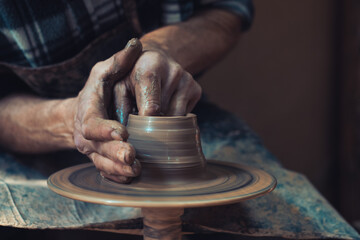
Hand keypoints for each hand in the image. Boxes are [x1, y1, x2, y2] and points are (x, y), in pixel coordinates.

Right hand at [72, 38, 142, 182]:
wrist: (87, 112)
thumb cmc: (99, 90)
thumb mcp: (105, 72)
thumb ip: (119, 60)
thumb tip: (137, 43)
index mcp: (87, 113)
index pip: (92, 124)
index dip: (105, 129)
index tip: (122, 131)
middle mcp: (87, 136)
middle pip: (99, 149)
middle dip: (115, 154)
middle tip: (132, 157)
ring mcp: (94, 152)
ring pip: (103, 165)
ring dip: (119, 170)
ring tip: (137, 171)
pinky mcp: (102, 161)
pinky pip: (107, 173)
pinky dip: (118, 177)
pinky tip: (133, 178)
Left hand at [113, 43, 201, 123]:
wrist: (153, 59)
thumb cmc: (131, 76)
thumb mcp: (119, 87)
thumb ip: (120, 108)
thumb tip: (126, 134)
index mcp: (151, 67)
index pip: (152, 108)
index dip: (144, 124)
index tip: (138, 131)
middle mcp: (173, 72)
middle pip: (164, 115)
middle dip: (152, 122)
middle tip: (142, 118)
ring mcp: (187, 80)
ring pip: (177, 118)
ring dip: (164, 121)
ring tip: (153, 110)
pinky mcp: (196, 89)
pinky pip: (185, 116)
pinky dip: (174, 116)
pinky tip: (165, 105)